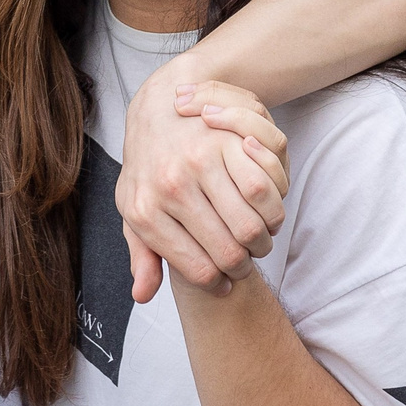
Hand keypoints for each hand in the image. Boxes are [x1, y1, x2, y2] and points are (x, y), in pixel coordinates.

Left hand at [117, 63, 288, 302]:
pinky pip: (264, 188)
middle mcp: (170, 186)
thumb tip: (143, 296)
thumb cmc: (147, 168)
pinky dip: (272, 206)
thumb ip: (142, 255)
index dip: (219, 283)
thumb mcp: (133, 209)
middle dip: (245, 266)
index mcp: (145, 211)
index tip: (225, 283)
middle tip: (246, 262)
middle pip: (230, 251)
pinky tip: (263, 210)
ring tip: (257, 238)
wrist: (156, 108)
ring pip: (252, 224)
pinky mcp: (224, 142)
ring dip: (263, 238)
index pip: (198, 269)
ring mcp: (198, 162)